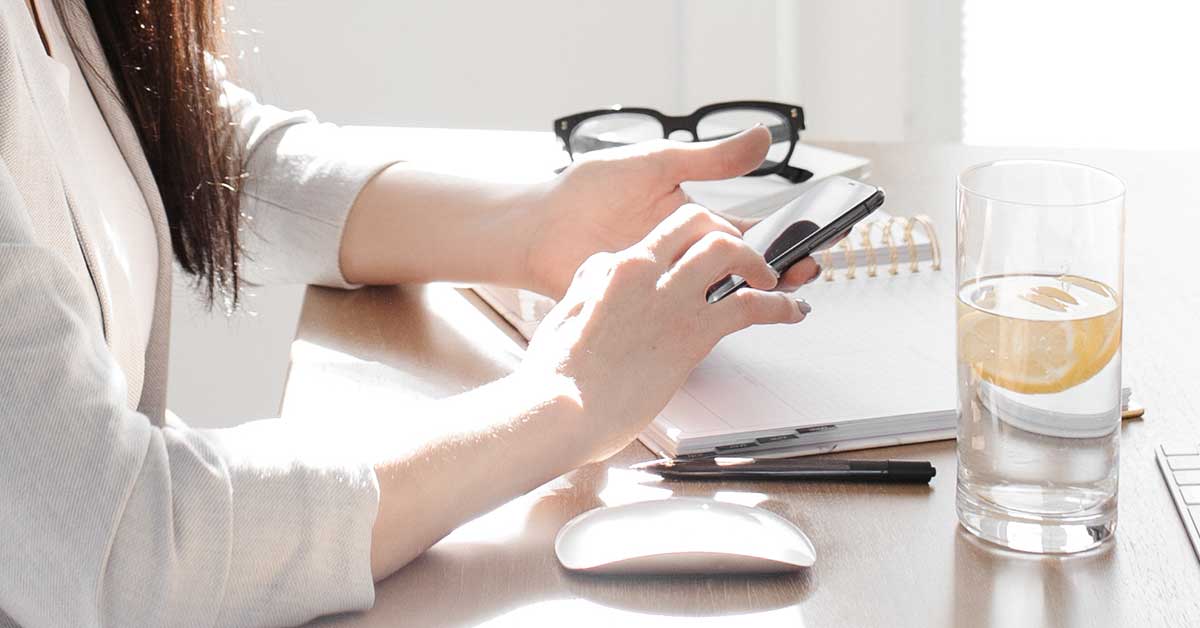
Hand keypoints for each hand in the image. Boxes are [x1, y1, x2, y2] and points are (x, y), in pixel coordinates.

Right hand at [520, 205, 811, 462]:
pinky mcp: (693, 333)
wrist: (559, 408)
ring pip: (731, 252)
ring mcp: (673, 299)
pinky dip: (780, 305)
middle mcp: (647, 271)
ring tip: (774, 281)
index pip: (668, 232)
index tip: (711, 251)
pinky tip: (793, 312)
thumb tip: (606, 267)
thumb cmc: (558, 373)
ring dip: (760, 262)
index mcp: (616, 266)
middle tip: (748, 259)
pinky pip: (751, 305)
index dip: (698, 235)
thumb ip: (591, 283)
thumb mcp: (566, 312)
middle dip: (731, 235)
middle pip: (702, 225)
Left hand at [524, 126, 815, 297]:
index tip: (816, 241)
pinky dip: (707, 319)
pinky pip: (682, 317)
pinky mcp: (644, 309)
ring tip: (775, 294)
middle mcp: (685, 256)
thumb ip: (711, 158)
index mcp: (693, 221)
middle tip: (805, 272)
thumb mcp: (657, 164)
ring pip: (719, 295)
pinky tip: (726, 317)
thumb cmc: (590, 189)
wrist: (538, 226)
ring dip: (749, 296)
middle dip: (778, 271)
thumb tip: (767, 137)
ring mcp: (666, 285)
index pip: (750, 233)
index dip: (784, 239)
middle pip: (744, 269)